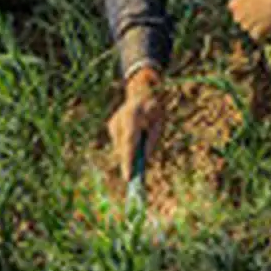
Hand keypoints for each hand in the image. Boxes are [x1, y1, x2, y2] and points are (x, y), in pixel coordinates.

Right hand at [107, 67, 164, 182]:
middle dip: (127, 163)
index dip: (128, 161)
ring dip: (129, 152)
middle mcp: (119, 120)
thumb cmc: (153, 108)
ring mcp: (113, 123)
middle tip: (132, 180)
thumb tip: (144, 160)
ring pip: (120, 146)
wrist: (140, 90)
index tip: (128, 177)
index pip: (130, 143)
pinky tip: (135, 138)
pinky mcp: (111, 125)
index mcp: (133, 117)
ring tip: (139, 150)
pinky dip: (127, 145)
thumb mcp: (159, 123)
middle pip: (122, 147)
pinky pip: (120, 142)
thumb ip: (152, 141)